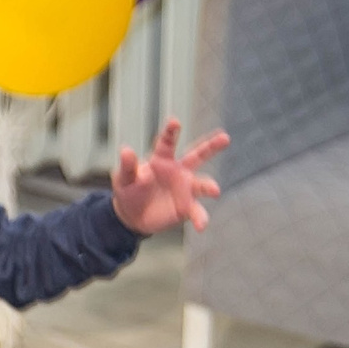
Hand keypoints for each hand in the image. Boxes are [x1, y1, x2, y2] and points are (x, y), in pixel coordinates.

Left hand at [110, 118, 228, 234]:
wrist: (133, 215)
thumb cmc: (129, 190)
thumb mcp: (123, 178)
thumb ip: (127, 166)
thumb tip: (126, 150)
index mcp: (162, 158)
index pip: (167, 142)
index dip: (171, 131)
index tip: (174, 121)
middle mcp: (179, 170)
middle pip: (198, 155)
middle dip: (212, 146)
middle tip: (225, 137)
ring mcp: (185, 188)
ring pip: (202, 184)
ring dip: (209, 187)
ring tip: (215, 191)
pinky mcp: (187, 207)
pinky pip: (196, 211)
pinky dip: (200, 218)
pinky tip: (202, 225)